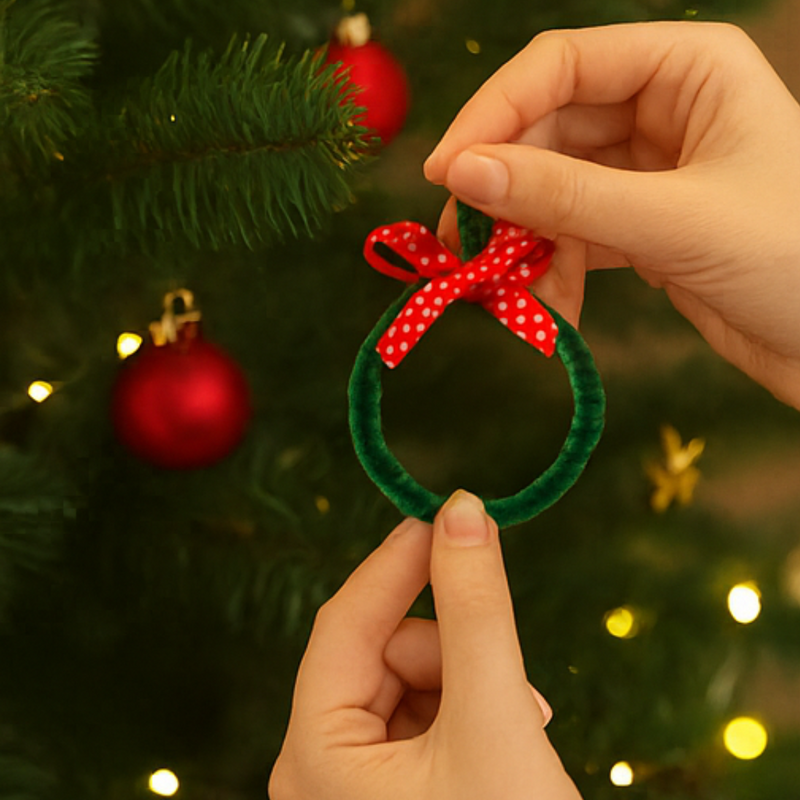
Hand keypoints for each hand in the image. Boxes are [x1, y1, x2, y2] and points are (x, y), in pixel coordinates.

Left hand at [269, 490, 580, 799]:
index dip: (398, 561)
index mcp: (314, 756)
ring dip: (469, 683)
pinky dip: (469, 710)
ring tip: (519, 725)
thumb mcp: (493, 717)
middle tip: (512, 685)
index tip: (448, 513)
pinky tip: (509, 736)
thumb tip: (464, 509)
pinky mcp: (391, 793)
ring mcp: (353, 785)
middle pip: (383, 653)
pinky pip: (423, 717)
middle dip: (453, 650)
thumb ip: (477, 608)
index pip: (346, 620)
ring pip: (409, 682)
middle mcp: (319, 770)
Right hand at [424, 22, 799, 408]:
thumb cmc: (794, 259)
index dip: (493, 114)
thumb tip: (464, 172)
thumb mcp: (674, 221)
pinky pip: (572, 236)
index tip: (446, 172)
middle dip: (504, 193)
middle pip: (546, 133)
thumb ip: (567, 196)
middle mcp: (661, 108)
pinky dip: (553, 273)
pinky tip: (554, 312)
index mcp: (686, 69)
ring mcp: (646, 170)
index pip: (561, 66)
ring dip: (524, 243)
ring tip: (512, 295)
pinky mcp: (639, 226)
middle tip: (465, 248)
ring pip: (551, 190)